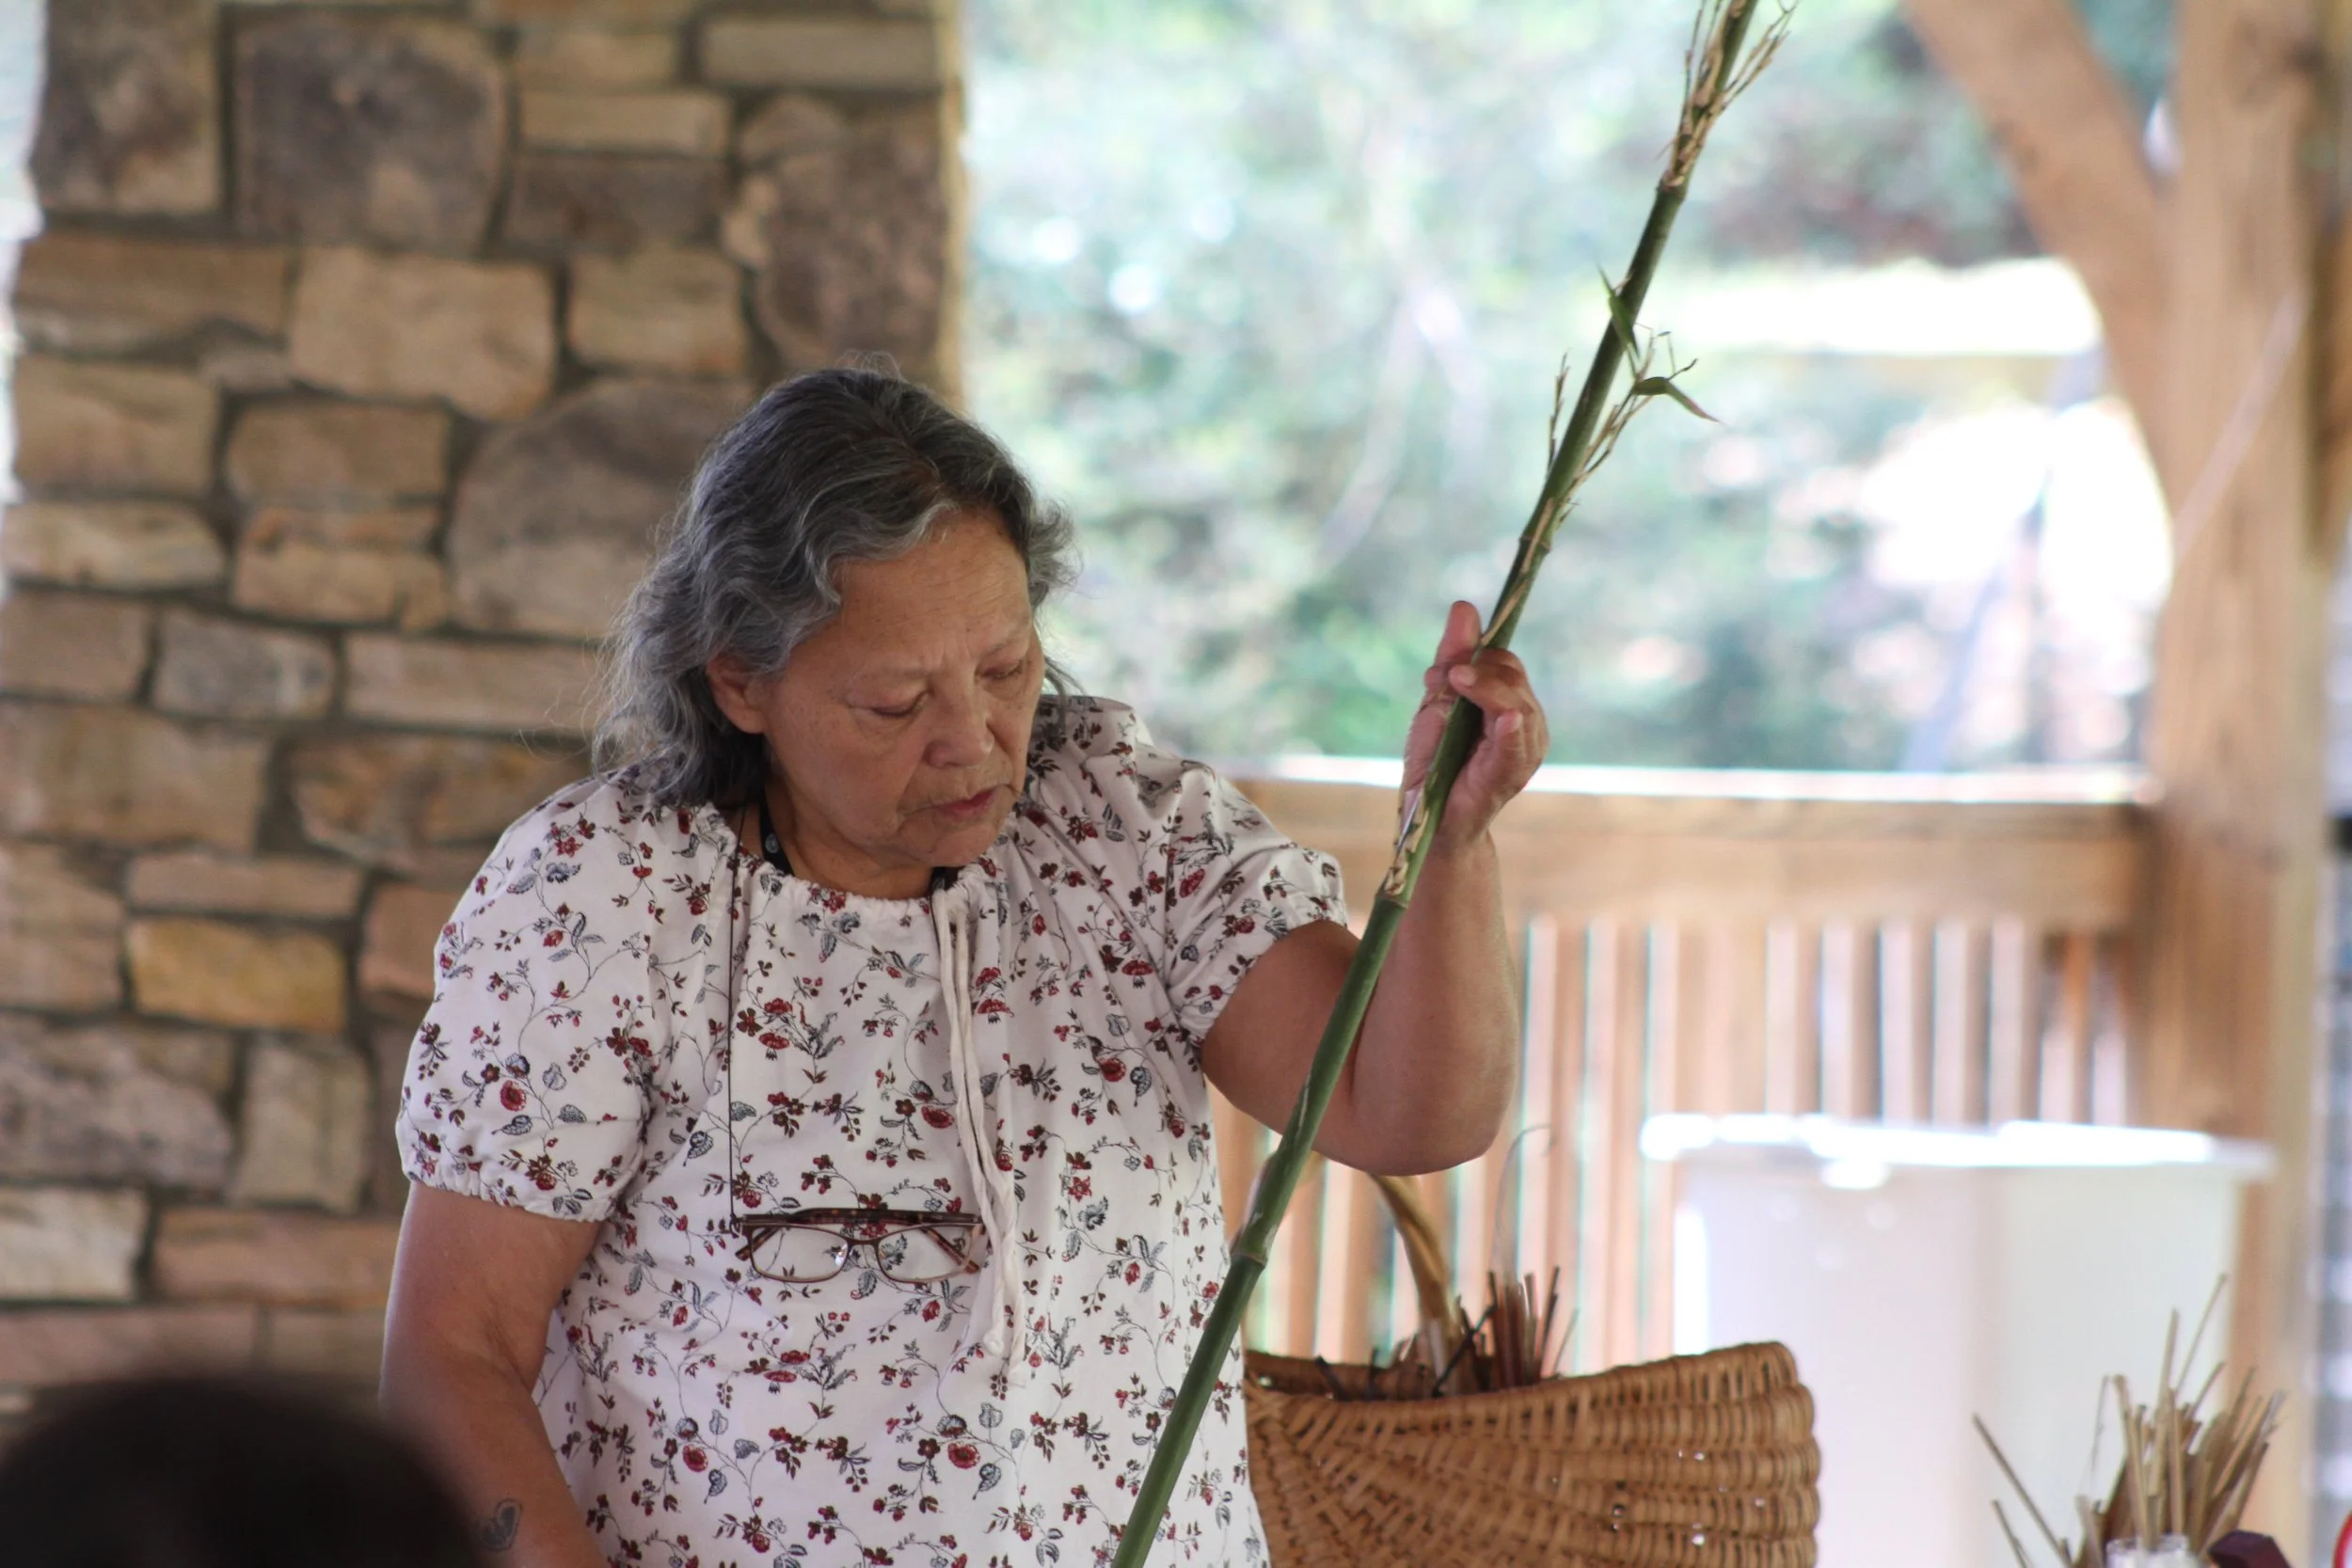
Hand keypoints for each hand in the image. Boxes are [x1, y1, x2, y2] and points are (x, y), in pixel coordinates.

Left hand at [1400, 601, 1548, 848]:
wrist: (1428, 819)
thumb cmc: (1435, 763)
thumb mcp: (1437, 702)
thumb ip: (1452, 657)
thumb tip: (1465, 605)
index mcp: (1509, 705)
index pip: (1504, 662)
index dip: (1474, 655)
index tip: (1445, 667)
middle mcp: (1525, 725)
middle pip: (1512, 676)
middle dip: (1478, 669)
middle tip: (1445, 678)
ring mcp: (1523, 750)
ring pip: (1516, 701)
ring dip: (1485, 687)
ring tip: (1457, 681)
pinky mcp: (1510, 774)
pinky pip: (1515, 744)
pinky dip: (1509, 727)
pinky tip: (1504, 717)